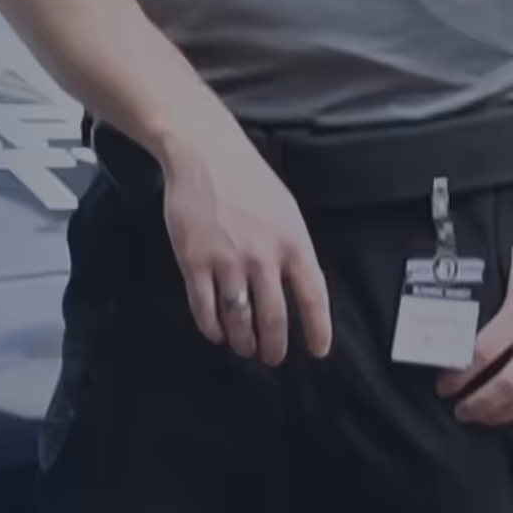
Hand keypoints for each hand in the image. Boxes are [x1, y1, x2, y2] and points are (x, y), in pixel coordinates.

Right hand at [157, 133, 333, 365]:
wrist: (205, 156)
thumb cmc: (248, 181)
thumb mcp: (286, 211)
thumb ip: (293, 249)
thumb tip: (298, 288)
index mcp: (293, 243)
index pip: (312, 298)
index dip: (317, 330)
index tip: (318, 351)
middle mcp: (263, 257)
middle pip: (273, 319)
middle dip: (274, 347)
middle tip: (272, 357)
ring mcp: (228, 262)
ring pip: (238, 320)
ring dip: (243, 342)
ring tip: (244, 348)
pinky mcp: (195, 263)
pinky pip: (205, 309)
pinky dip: (212, 329)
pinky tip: (217, 334)